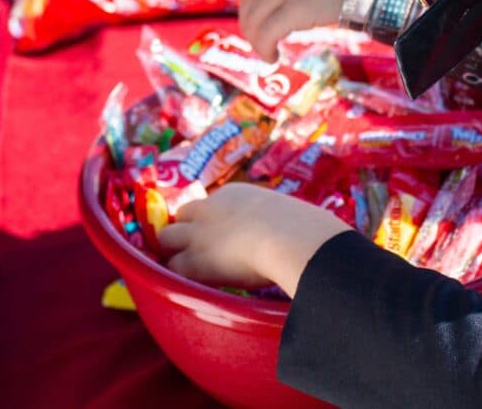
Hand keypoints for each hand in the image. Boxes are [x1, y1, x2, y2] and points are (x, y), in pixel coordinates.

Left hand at [158, 183, 351, 296]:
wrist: (293, 239)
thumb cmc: (306, 229)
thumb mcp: (294, 216)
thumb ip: (290, 223)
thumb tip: (315, 235)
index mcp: (236, 194)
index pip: (210, 202)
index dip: (209, 220)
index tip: (218, 233)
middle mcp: (212, 208)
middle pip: (181, 214)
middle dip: (183, 230)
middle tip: (192, 249)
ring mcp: (200, 233)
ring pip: (166, 238)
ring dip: (173, 252)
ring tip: (183, 269)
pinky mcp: (195, 260)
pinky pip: (172, 268)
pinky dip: (177, 277)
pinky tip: (186, 287)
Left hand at [239, 0, 361, 61]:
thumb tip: (283, 0)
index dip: (251, 10)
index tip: (259, 27)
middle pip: (249, 3)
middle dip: (251, 28)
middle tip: (262, 45)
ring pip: (254, 20)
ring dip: (257, 41)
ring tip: (269, 53)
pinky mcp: (295, 7)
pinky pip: (267, 33)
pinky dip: (264, 49)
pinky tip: (273, 57)